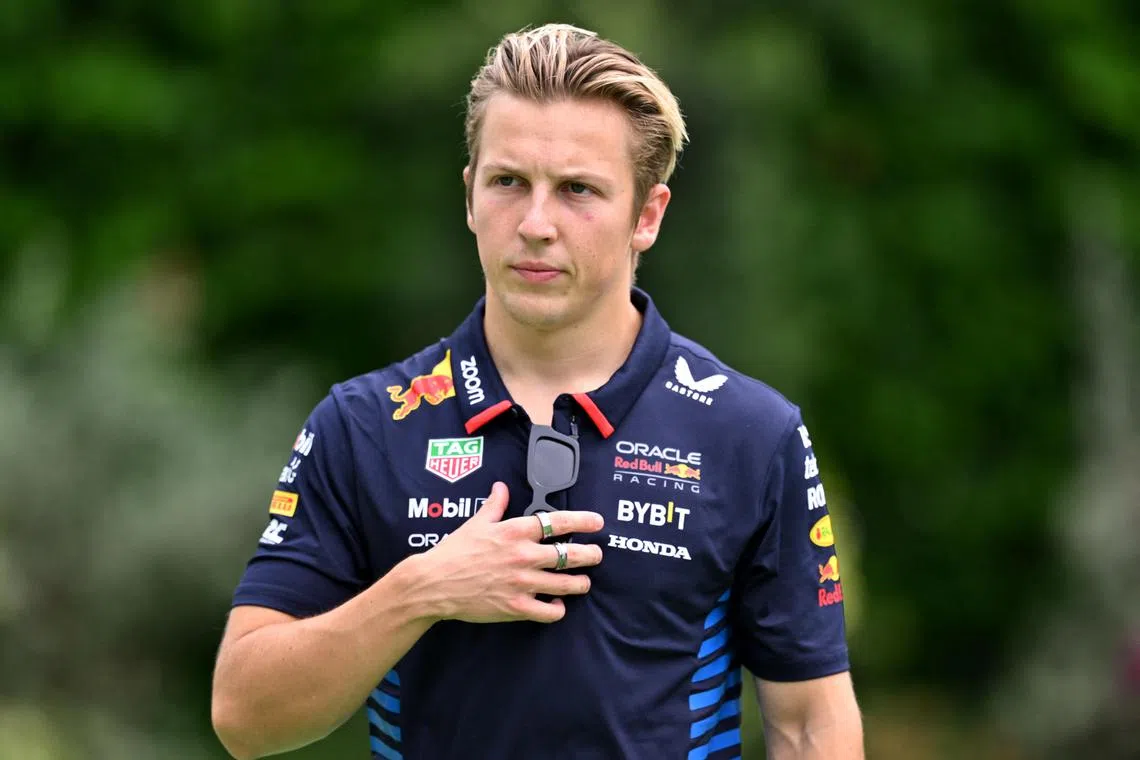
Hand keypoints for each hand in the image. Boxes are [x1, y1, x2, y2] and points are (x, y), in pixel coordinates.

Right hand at [411, 482, 603, 623]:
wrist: (434, 583)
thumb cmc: (454, 551)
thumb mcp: (476, 522)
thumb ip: (495, 505)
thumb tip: (501, 488)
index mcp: (515, 531)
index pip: (558, 522)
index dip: (583, 521)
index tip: (598, 522)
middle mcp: (524, 555)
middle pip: (571, 554)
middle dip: (590, 555)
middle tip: (596, 555)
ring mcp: (522, 583)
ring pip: (567, 584)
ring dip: (581, 583)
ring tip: (584, 582)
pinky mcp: (516, 607)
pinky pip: (550, 611)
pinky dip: (558, 608)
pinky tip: (557, 604)